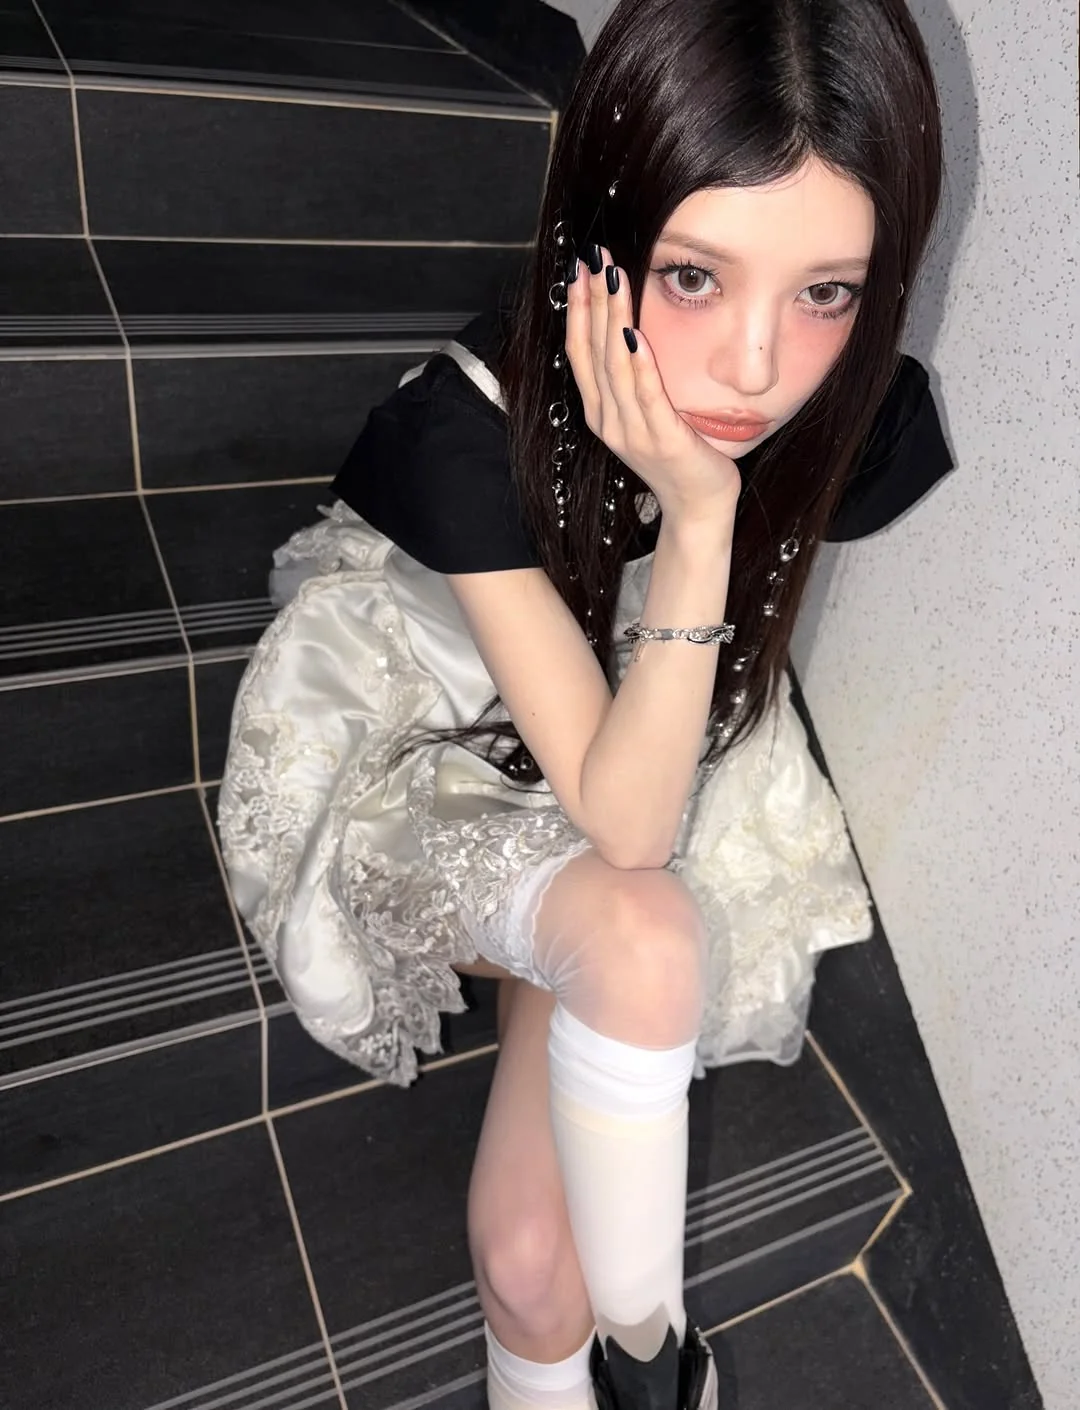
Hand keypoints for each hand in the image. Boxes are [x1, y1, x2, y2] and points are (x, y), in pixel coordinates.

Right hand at [564, 246, 741, 527]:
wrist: (697, 506)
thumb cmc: (677, 456)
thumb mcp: (646, 414)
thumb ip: (632, 381)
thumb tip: (626, 332)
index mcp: (601, 413)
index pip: (580, 352)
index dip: (577, 309)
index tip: (579, 269)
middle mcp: (609, 421)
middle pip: (594, 351)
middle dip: (593, 300)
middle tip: (593, 256)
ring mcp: (633, 433)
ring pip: (615, 366)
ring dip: (612, 317)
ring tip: (613, 276)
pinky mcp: (663, 441)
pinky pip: (647, 396)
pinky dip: (640, 364)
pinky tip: (636, 333)